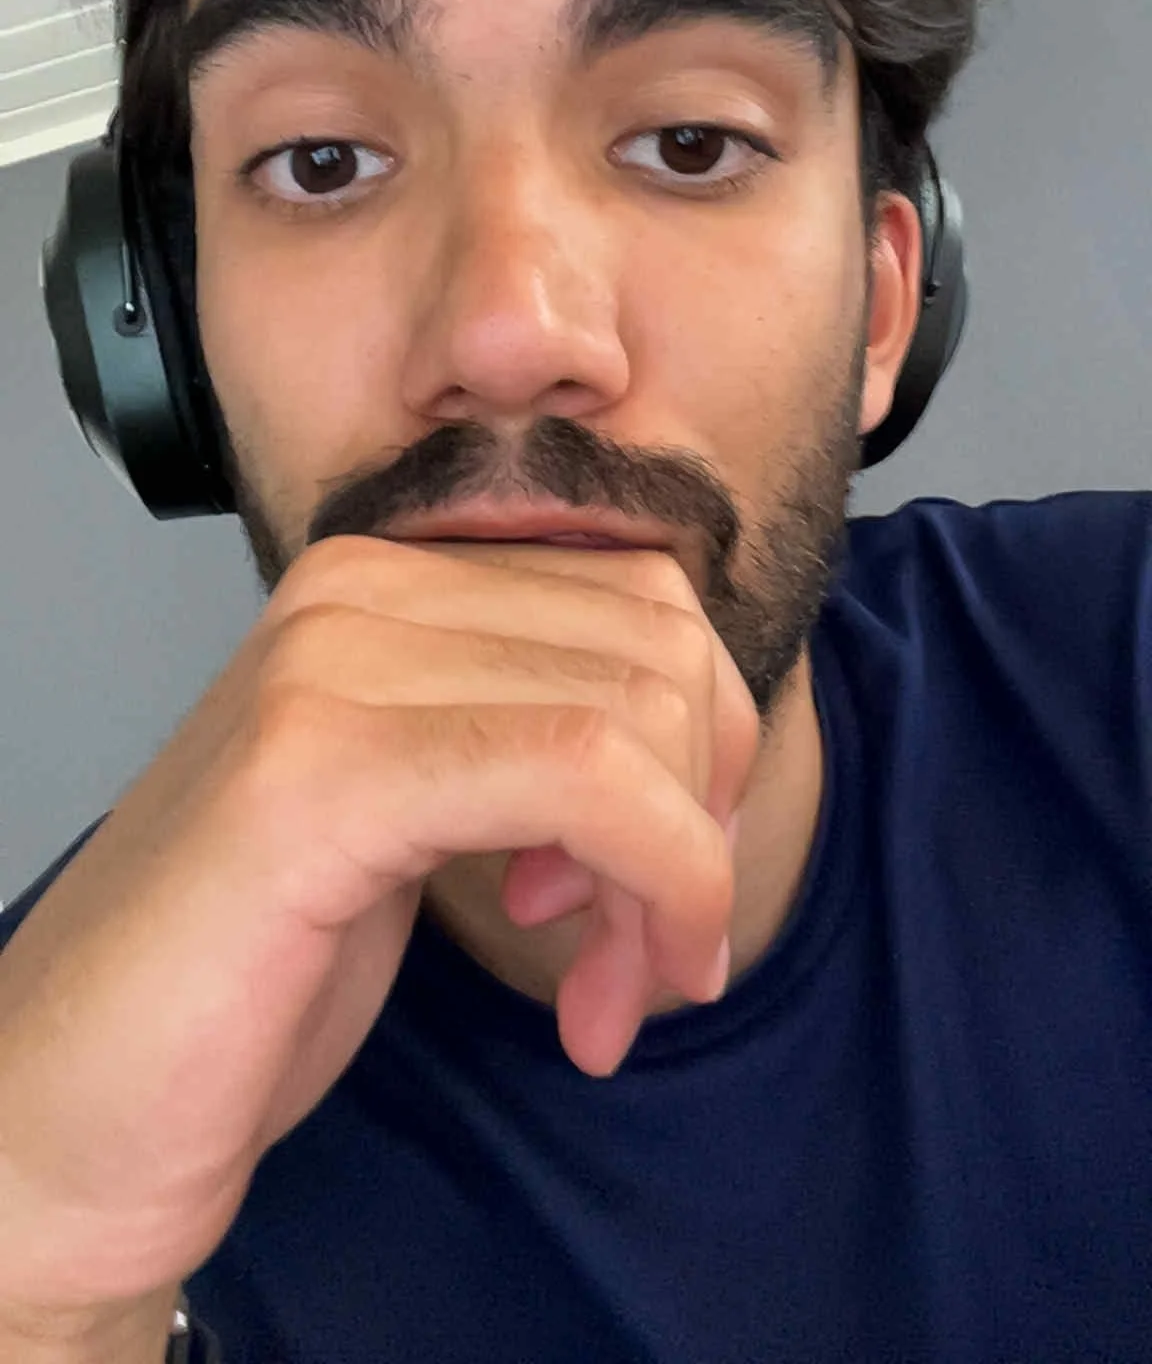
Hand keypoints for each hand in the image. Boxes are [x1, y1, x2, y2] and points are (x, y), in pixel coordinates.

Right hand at [0, 534, 758, 1322]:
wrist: (80, 1095)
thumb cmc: (256, 963)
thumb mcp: (424, 803)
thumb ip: (534, 728)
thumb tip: (714, 724)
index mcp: (383, 580)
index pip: (643, 593)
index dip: (708, 747)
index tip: (673, 879)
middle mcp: (355, 588)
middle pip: (658, 645)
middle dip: (703, 819)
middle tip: (654, 958)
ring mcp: (328, 666)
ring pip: (634, 712)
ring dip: (680, 883)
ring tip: (613, 991)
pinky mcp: (319, 771)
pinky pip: (583, 775)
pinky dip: (653, 890)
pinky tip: (590, 1009)